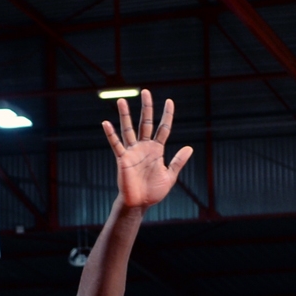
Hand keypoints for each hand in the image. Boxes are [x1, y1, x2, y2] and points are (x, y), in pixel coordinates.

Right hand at [97, 90, 192, 210]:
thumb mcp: (170, 176)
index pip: (163, 128)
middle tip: (146, 92)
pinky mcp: (123, 159)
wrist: (139, 204)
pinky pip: (116, 144)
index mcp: (157, 149)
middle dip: (146, 107)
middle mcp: (144, 147)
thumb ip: (178, 162)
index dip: (167, 115)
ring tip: (122, 100)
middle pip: (146, 122)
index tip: (169, 101)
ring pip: (129, 129)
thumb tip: (189, 147)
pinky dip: (110, 134)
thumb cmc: (154, 191)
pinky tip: (106, 123)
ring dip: (125, 115)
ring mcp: (132, 152)